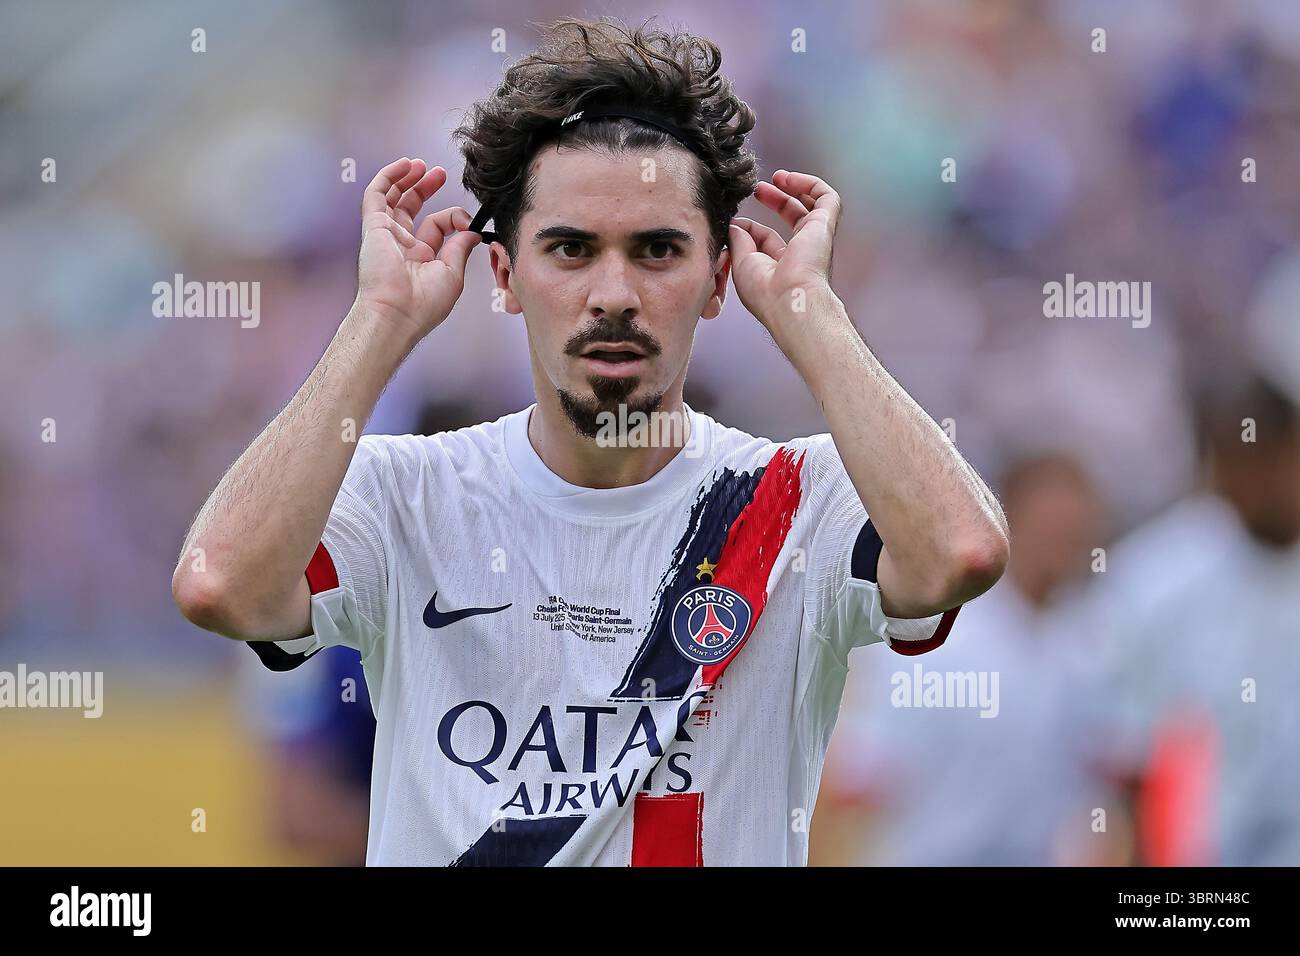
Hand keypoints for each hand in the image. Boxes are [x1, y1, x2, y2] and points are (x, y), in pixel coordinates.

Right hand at [354, 157, 481, 339]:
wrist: (397, 312)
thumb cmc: (423, 304)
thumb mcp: (453, 273)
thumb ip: (461, 248)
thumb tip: (473, 231)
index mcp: (422, 258)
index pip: (437, 226)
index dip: (454, 219)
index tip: (468, 223)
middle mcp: (403, 245)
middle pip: (412, 208)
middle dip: (426, 188)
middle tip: (440, 174)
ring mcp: (387, 235)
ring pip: (393, 198)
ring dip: (407, 179)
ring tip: (422, 165)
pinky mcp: (373, 226)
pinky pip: (376, 195)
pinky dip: (388, 177)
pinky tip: (404, 165)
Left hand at [727, 169, 841, 327]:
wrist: (788, 298)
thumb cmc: (765, 292)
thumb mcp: (741, 262)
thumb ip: (738, 240)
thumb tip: (735, 224)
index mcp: (781, 266)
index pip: (767, 239)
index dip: (751, 227)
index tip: (735, 223)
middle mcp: (801, 252)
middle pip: (792, 217)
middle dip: (775, 200)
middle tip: (758, 189)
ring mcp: (815, 238)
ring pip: (813, 205)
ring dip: (795, 187)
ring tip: (778, 177)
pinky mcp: (824, 225)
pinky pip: (826, 197)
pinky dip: (809, 183)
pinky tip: (790, 179)